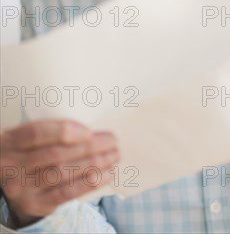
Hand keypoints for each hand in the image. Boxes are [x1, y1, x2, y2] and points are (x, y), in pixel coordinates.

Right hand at [0, 120, 119, 227]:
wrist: (10, 178)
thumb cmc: (28, 150)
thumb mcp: (28, 137)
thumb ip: (51, 131)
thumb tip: (91, 130)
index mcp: (10, 141)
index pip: (36, 134)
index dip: (64, 131)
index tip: (89, 130)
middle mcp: (12, 165)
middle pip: (55, 155)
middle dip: (89, 147)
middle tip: (113, 141)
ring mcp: (22, 188)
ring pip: (63, 173)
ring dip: (94, 164)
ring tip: (114, 155)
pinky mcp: (34, 204)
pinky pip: (66, 193)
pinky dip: (89, 183)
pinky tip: (106, 174)